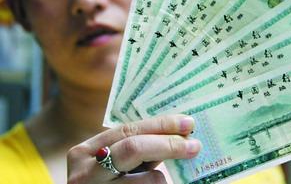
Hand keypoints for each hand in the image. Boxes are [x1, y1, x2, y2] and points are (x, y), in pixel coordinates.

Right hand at [67, 115, 200, 183]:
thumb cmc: (104, 183)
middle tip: (194, 145)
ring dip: (164, 177)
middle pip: (134, 148)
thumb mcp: (114, 163)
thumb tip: (177, 135)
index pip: (128, 130)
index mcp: (86, 151)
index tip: (187, 123)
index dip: (161, 125)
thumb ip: (136, 149)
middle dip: (169, 144)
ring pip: (148, 179)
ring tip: (169, 178)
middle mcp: (86, 171)